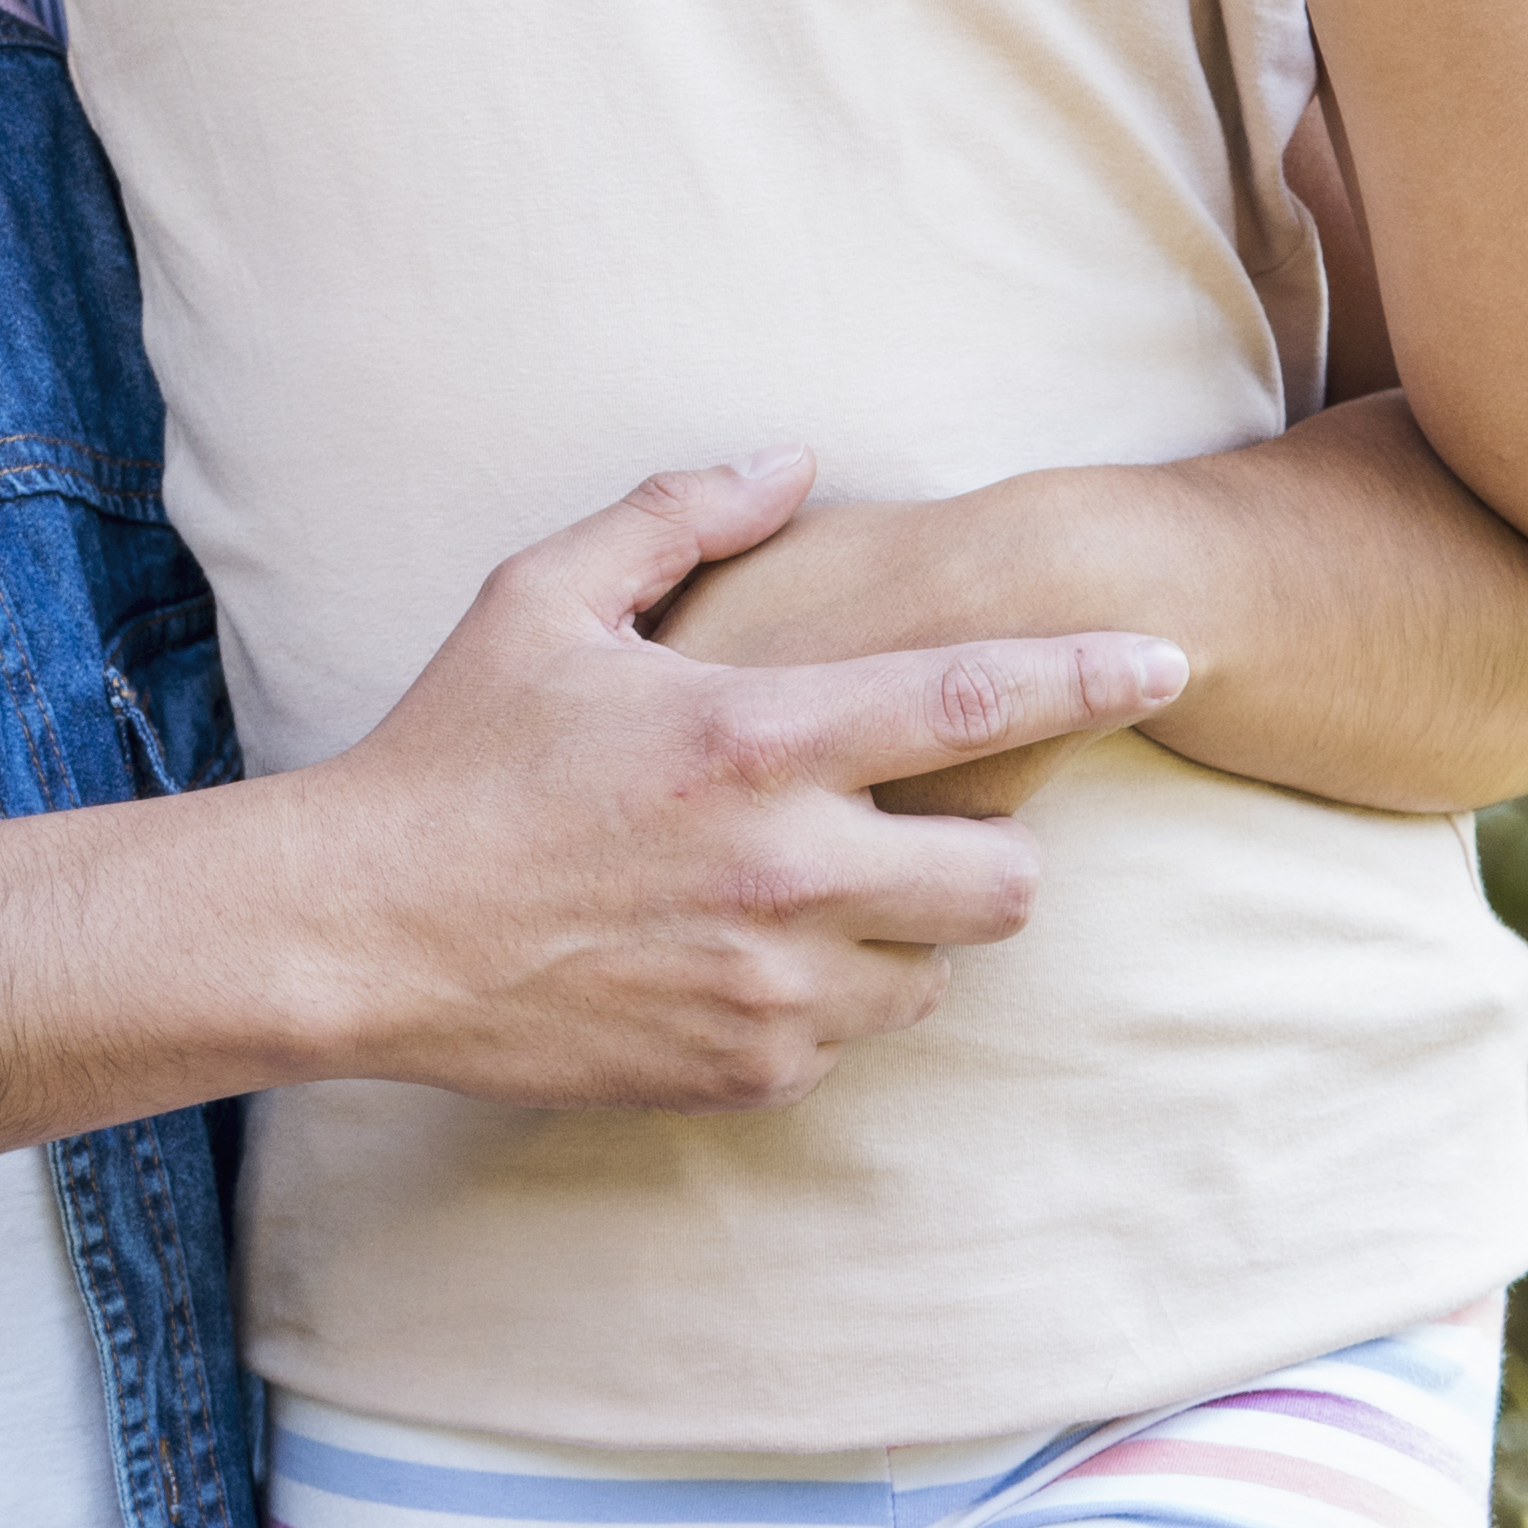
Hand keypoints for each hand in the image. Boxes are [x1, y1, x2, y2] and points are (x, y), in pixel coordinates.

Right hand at [283, 455, 1190, 1102]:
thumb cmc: (449, 754)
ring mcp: (772, 981)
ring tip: (810, 889)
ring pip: (940, 970)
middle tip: (925, 824)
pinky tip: (733, 949)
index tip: (1168, 658)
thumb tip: (792, 463)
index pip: (974, 704)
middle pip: (1007, 880)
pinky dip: (823, 993)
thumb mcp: (538, 601)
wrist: (359, 932)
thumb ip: (676, 520)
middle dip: (995, 848)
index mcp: (751, 738)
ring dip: (905, 929)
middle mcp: (785, 869)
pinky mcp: (746, 1064)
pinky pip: (851, 1032)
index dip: (1087, 677)